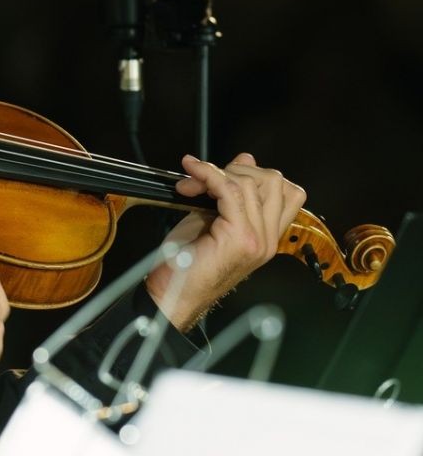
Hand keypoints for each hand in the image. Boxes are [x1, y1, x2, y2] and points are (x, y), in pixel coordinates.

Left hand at [146, 153, 305, 330]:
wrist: (171, 296)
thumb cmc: (185, 264)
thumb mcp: (210, 218)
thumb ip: (229, 192)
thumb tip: (245, 160)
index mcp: (266, 236)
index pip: (285, 191)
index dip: (253, 173)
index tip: (219, 174)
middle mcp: (268, 239)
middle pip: (274, 182)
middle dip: (235, 170)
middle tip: (200, 179)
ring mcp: (258, 240)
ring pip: (253, 183)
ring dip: (217, 173)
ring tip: (191, 182)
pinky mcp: (239, 239)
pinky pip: (231, 191)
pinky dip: (209, 175)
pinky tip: (192, 173)